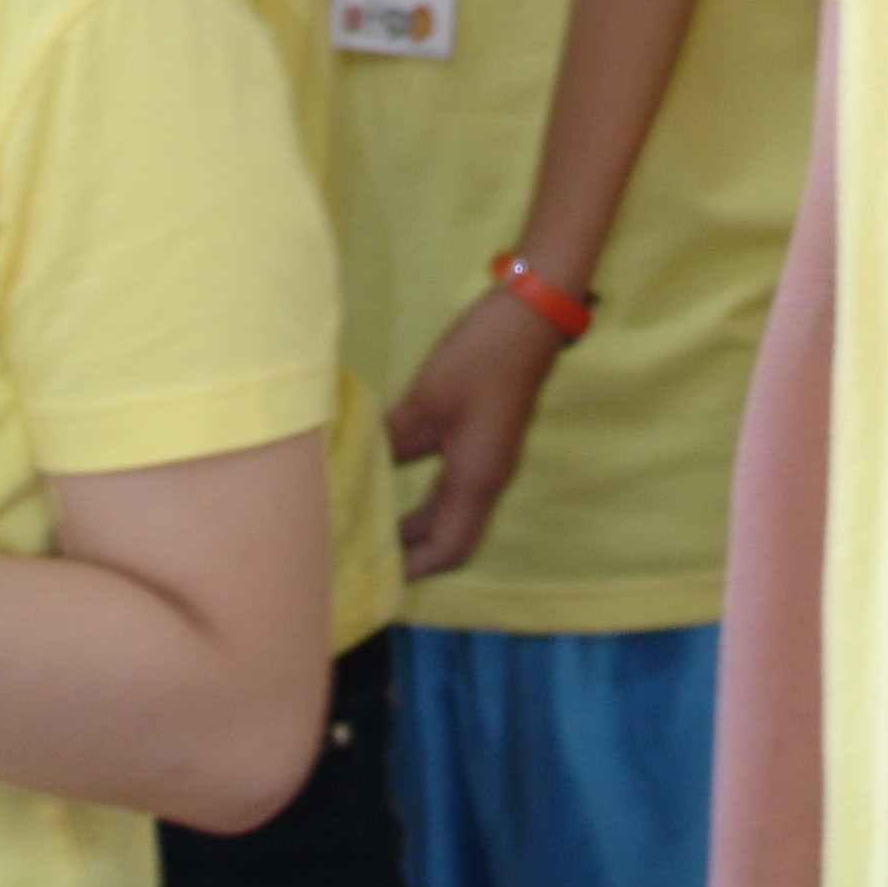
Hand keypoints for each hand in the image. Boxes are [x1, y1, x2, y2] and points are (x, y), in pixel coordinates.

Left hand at [386, 288, 565, 578]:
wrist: (531, 314)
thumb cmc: (479, 358)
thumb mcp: (425, 400)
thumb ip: (392, 440)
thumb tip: (356, 471)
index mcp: (476, 480)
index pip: (448, 549)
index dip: (414, 569)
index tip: (371, 573)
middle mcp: (487, 478)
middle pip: (452, 536)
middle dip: (412, 551)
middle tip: (363, 549)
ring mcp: (490, 457)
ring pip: (452, 511)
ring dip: (418, 523)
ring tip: (370, 518)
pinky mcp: (486, 437)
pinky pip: (454, 486)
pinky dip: (426, 497)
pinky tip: (392, 477)